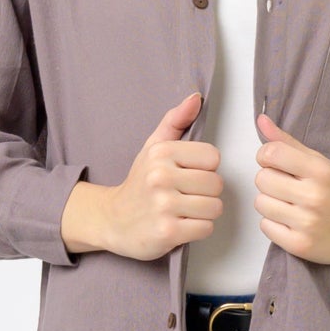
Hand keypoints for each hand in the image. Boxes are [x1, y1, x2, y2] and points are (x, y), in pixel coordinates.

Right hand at [61, 91, 223, 259]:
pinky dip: (198, 229)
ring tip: (184, 210)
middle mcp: (161, 177)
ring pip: (214, 207)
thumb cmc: (139, 183)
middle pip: (216, 184)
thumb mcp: (153, 147)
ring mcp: (163, 206)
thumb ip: (175, 121)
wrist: (112, 220)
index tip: (187, 175)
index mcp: (161, 153)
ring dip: (204, 213)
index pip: (213, 157)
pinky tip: (181, 224)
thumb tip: (196, 98)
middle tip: (185, 196)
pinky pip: (206, 228)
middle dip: (206, 193)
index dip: (205, 169)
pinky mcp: (167, 232)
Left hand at [253, 115, 329, 265]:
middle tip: (288, 188)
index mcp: (320, 171)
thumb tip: (260, 120)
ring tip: (291, 205)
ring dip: (271, 203)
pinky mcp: (301, 245)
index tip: (277, 164)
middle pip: (262, 179)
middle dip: (270, 181)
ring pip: (261, 204)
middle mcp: (314, 197)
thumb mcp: (320, 162)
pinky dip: (274, 224)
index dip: (267, 157)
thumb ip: (288, 142)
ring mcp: (308, 223)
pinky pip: (265, 227)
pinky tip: (292, 222)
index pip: (271, 153)